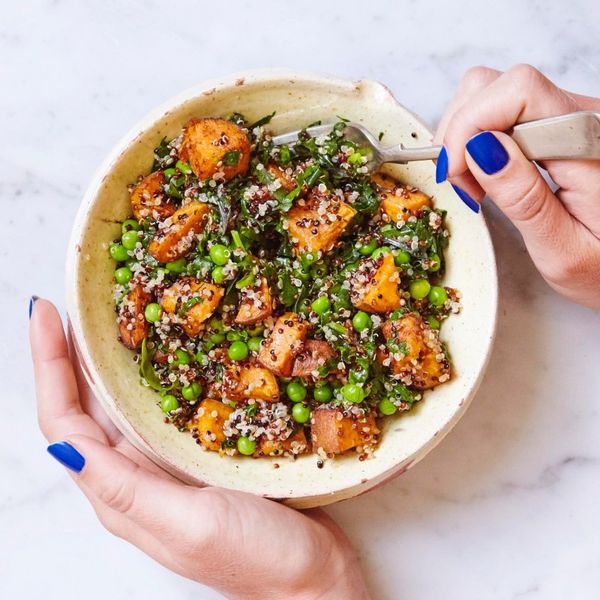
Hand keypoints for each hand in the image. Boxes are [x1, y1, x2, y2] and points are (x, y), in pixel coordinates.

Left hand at [30, 299, 369, 599]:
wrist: (310, 579)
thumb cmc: (254, 557)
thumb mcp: (187, 524)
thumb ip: (124, 489)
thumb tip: (59, 448)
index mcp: (120, 492)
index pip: (64, 422)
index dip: (49, 365)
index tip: (46, 313)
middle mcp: (134, 476)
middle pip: (86, 406)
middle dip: (72, 353)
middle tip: (76, 303)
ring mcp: (167, 466)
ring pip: (124, 403)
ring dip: (111, 360)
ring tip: (112, 316)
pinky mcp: (198, 457)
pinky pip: (165, 407)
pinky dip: (157, 375)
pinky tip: (169, 351)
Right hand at [434, 64, 599, 308]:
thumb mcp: (564, 251)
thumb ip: (524, 198)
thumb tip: (479, 147)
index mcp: (589, 143)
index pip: (518, 91)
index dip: (470, 124)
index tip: (456, 173)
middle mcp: (583, 118)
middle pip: (499, 84)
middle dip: (462, 131)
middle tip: (465, 186)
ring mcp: (570, 119)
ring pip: (494, 93)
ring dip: (466, 137)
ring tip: (476, 185)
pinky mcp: (558, 127)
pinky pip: (504, 114)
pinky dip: (477, 141)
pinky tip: (487, 177)